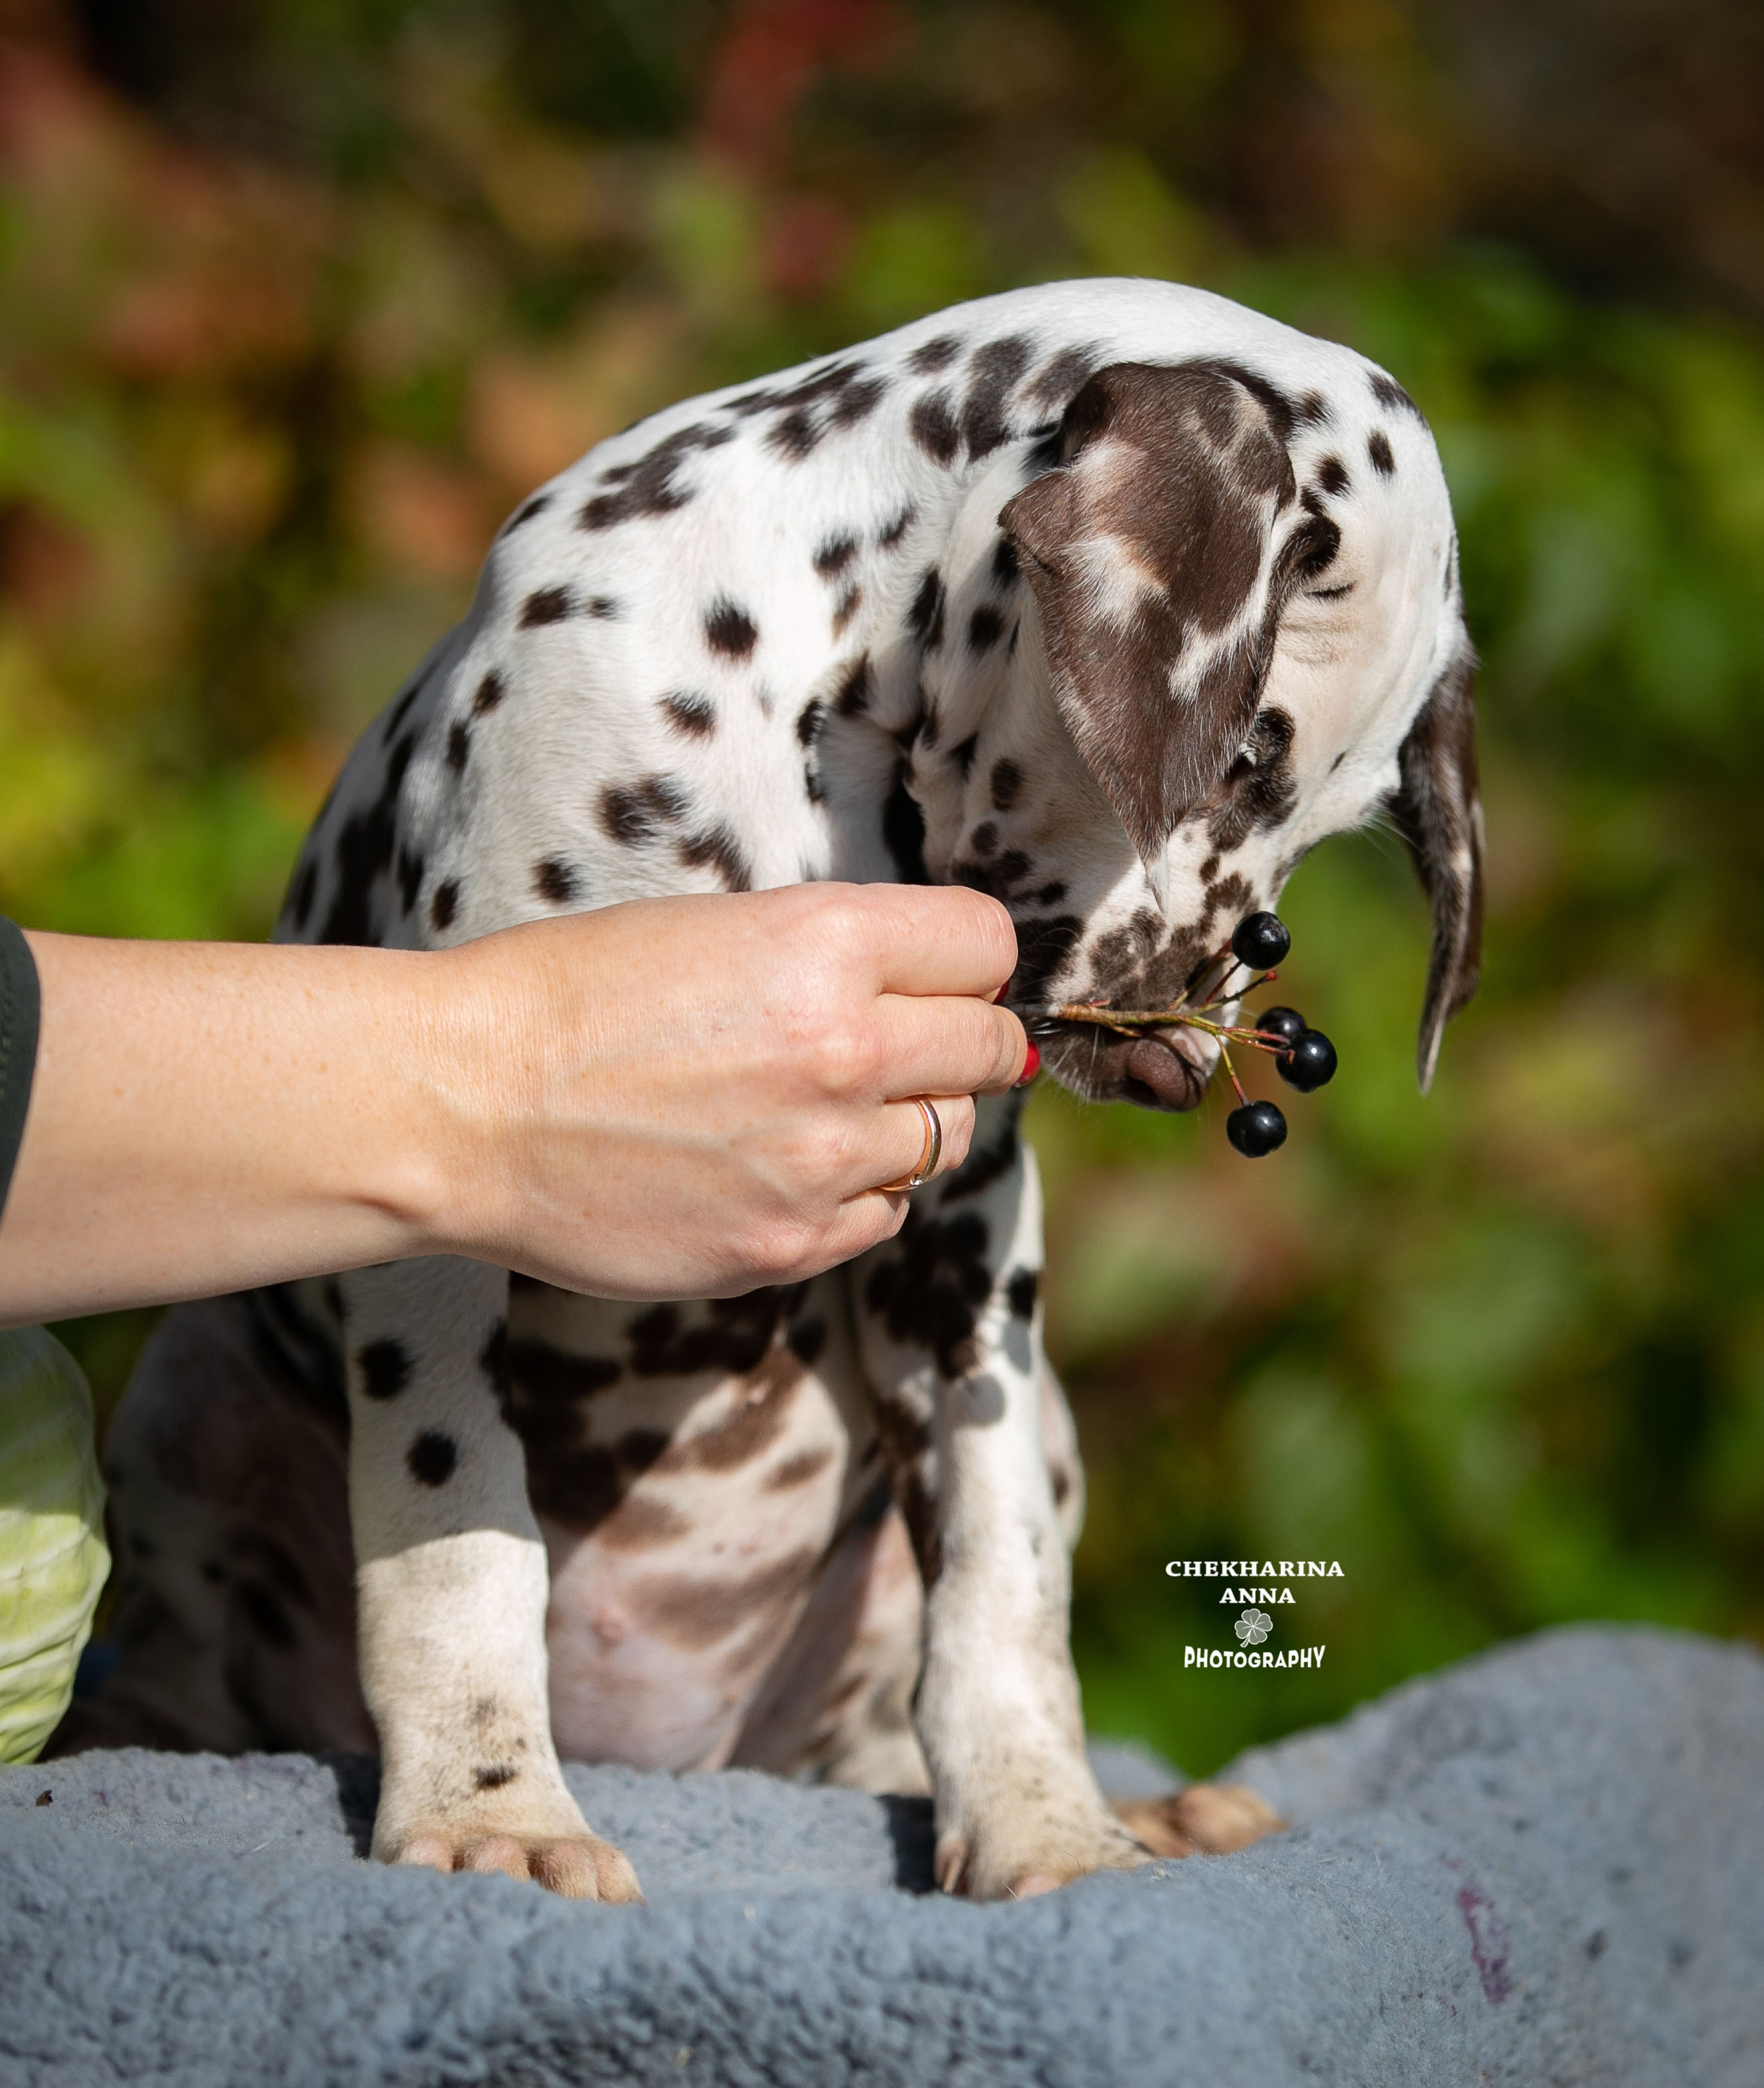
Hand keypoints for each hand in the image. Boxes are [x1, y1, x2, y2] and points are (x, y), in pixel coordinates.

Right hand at [437, 883, 1024, 1296]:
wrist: (463, 1107)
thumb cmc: (572, 998)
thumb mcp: (717, 930)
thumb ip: (840, 956)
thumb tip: (940, 992)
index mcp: (826, 944)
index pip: (986, 944)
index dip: (963, 959)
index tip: (937, 975)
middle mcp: (846, 1050)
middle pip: (991, 1048)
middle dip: (960, 1042)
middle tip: (904, 1045)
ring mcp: (824, 1159)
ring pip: (945, 1138)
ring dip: (903, 1121)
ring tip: (812, 1108)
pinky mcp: (792, 1244)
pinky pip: (885, 1214)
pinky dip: (855, 1191)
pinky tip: (780, 1166)